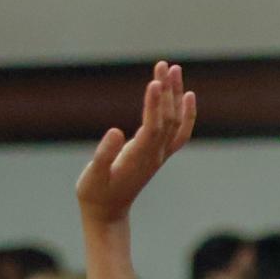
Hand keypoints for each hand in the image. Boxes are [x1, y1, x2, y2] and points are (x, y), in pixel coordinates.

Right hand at [76, 60, 196, 227]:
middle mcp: (155, 155)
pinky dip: (186, 114)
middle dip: (167, 91)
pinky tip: (186, 95)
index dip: (155, 104)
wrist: (108, 213)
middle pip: (167, 119)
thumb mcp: (93, 176)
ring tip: (172, 69)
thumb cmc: (96, 194)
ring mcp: (159, 155)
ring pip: (174, 122)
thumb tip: (114, 132)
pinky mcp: (158, 155)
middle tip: (165, 65)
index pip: (153, 127)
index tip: (155, 81)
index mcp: (139, 158)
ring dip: (174, 95)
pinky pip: (178, 133)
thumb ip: (103, 155)